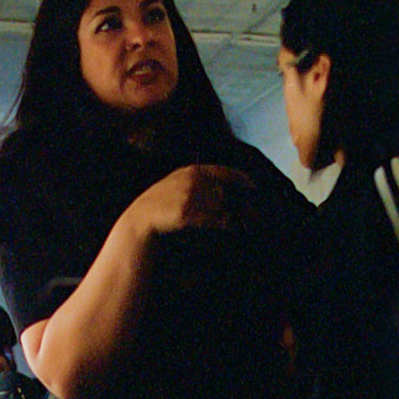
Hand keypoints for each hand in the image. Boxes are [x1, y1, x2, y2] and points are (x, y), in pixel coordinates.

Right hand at [132, 165, 253, 237]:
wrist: (142, 217)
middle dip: (240, 201)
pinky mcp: (186, 214)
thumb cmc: (161, 202)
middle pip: (225, 191)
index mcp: (191, 171)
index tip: (254, 185)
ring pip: (221, 205)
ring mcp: (189, 197)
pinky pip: (212, 219)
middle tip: (255, 211)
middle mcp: (192, 182)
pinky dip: (225, 223)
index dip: (241, 178)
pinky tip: (232, 227)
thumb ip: (197, 180)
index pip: (222, 171)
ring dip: (235, 214)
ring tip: (246, 221)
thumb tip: (221, 189)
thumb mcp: (177, 182)